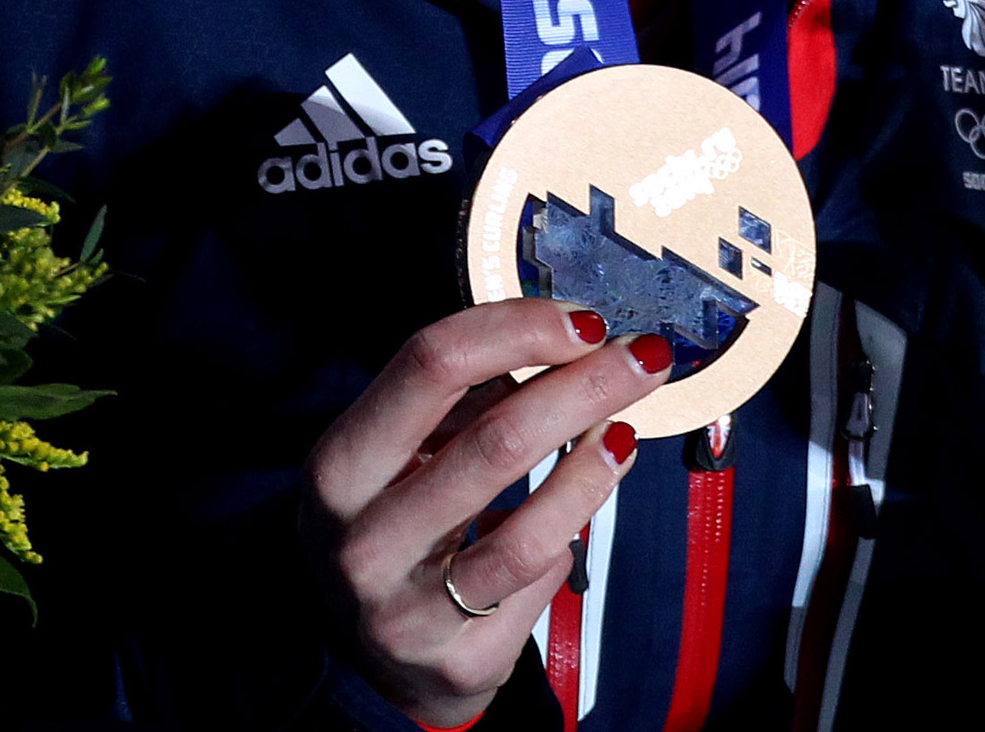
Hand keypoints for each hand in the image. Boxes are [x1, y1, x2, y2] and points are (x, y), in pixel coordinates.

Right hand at [301, 300, 669, 727]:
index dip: (518, 329)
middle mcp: (363, 541)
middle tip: (643, 358)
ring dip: (592, 467)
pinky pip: (535, 586)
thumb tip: (566, 340)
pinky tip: (582, 506)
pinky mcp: (458, 664)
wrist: (367, 654)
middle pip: (494, 441)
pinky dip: (567, 534)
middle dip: (585, 388)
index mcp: (341, 465)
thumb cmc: (396, 519)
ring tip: (625, 431)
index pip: (432, 365)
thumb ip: (467, 395)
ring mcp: (408, 613)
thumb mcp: (401, 451)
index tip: (584, 321)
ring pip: (526, 531)